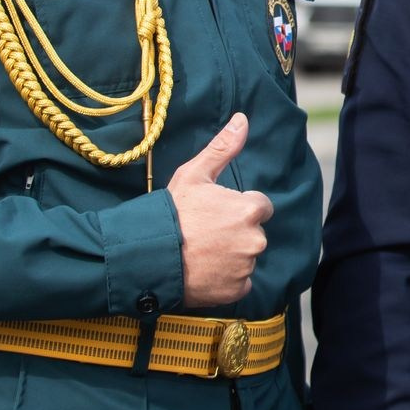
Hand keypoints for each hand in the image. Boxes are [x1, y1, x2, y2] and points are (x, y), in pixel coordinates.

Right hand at [167, 114, 272, 307]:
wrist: (150, 255)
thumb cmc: (172, 213)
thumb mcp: (194, 175)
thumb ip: (223, 148)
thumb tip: (243, 119)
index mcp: (250, 210)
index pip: (258, 207)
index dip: (236, 208)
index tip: (215, 213)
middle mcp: (254, 240)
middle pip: (252, 233)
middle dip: (234, 233)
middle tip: (204, 234)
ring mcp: (246, 267)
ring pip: (245, 258)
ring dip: (229, 256)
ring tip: (201, 252)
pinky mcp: (236, 290)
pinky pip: (238, 282)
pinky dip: (225, 279)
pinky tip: (204, 271)